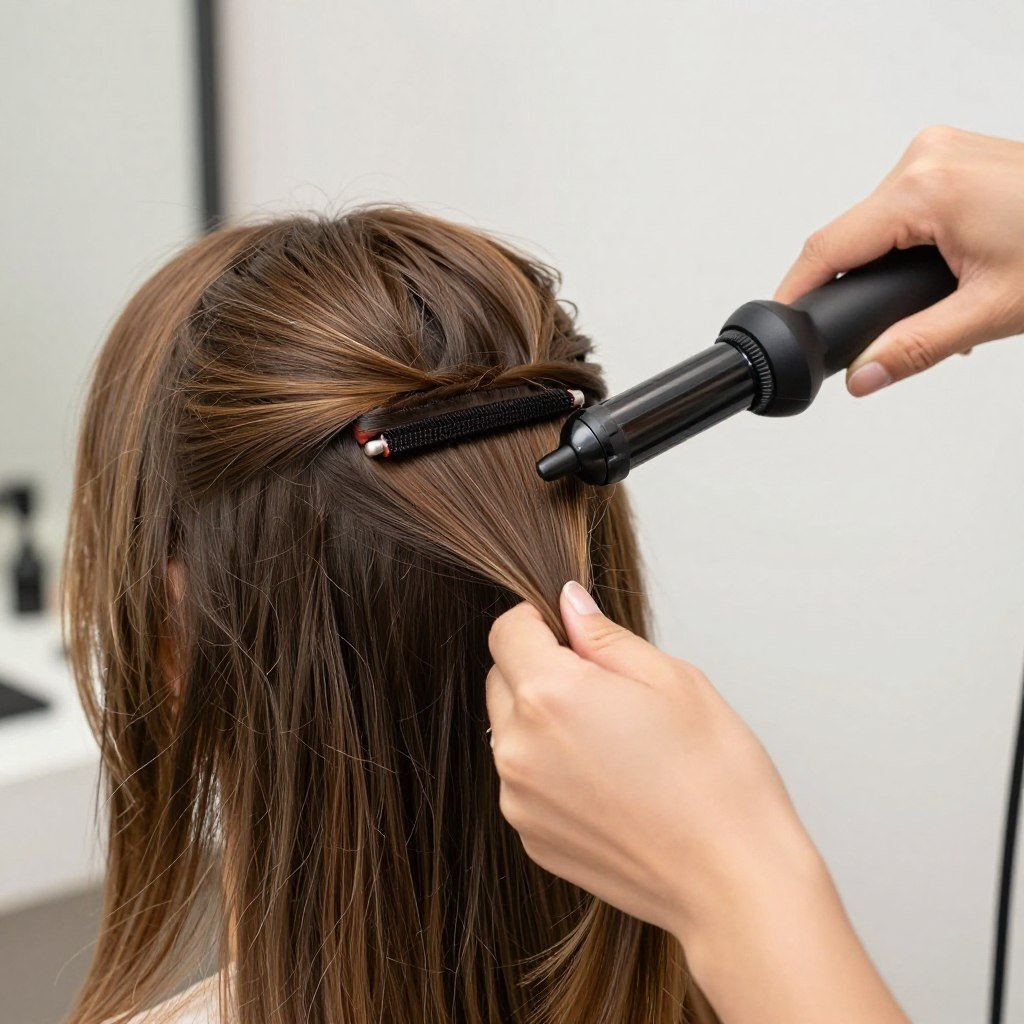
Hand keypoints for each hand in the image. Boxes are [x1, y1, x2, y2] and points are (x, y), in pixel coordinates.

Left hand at [486, 583, 907, 1022]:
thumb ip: (604, 637)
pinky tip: (608, 781)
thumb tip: (569, 605)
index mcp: (550, 694)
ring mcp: (519, 800)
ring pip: (509, 731)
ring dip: (542, 720)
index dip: (538, 620)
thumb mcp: (671, 679)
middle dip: (539, 667)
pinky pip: (523, 780)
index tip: (570, 631)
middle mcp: (518, 748)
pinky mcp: (531, 838)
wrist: (733, 881)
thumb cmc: (715, 778)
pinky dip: (550, 769)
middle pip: (502, 679)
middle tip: (605, 687)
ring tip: (613, 740)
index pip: (507, 630)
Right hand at [775, 126, 1023, 395]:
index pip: (827, 248)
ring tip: (934, 302)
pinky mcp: (954, 156)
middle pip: (851, 236)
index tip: (780, 322)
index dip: (796, 292)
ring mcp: (941, 151)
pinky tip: (945, 271)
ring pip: (878, 221)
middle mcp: (925, 157)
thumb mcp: (990, 311)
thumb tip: (863, 377)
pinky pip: (907, 203)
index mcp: (923, 188)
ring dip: (888, 266)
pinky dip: (912, 243)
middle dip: (859, 286)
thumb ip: (913, 349)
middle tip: (885, 332)